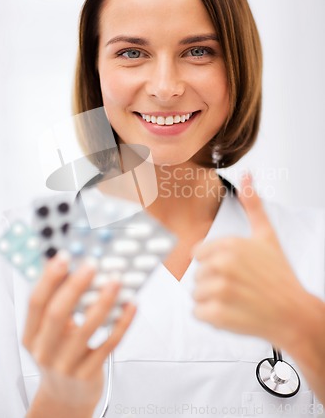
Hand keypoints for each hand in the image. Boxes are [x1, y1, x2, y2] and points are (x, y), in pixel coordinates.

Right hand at [23, 255, 135, 413]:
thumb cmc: (60, 353)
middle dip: (76, 286)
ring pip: (86, 329)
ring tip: (116, 280)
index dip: (49, 278)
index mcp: (32, 335)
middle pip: (58, 314)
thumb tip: (69, 262)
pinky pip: (109, 344)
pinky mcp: (89, 373)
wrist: (66, 397)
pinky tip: (131, 305)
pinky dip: (122, 322)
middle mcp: (45, 350)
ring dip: (103, 301)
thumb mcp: (49, 331)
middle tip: (92, 265)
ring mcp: (67, 365)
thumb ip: (57, 300)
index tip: (64, 256)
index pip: (36, 302)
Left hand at [192, 173, 308, 348]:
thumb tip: (246, 174)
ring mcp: (220, 290)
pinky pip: (198, 313)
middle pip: (197, 274)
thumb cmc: (280, 276)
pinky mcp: (218, 315)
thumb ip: (252, 204)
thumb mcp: (266, 235)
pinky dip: (212, 317)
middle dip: (214, 282)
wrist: (294, 313)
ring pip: (196, 294)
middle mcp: (222, 265)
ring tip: (237, 299)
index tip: (233, 270)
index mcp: (230, 244)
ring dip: (212, 300)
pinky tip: (233, 312)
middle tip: (239, 286)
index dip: (214, 263)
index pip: (198, 253)